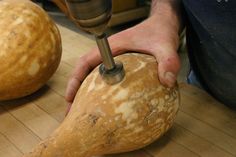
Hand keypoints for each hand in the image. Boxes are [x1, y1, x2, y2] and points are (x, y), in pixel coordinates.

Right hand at [65, 16, 180, 113]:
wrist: (163, 25)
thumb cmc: (159, 32)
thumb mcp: (165, 45)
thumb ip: (168, 60)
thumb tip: (167, 82)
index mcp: (112, 47)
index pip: (86, 62)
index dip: (75, 79)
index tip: (70, 97)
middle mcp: (109, 54)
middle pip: (85, 72)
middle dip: (76, 91)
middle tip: (72, 112)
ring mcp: (114, 60)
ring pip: (93, 77)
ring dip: (85, 93)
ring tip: (83, 112)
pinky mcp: (121, 66)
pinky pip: (105, 78)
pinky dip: (99, 91)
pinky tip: (104, 105)